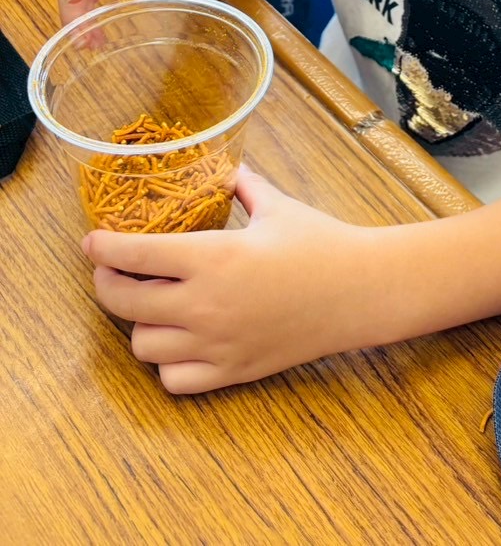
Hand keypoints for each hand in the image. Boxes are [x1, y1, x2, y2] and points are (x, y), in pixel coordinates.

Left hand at [83, 167, 381, 392]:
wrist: (360, 291)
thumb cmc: (321, 243)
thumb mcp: (278, 205)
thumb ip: (243, 185)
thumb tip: (225, 168)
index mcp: (213, 257)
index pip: (134, 256)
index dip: (103, 248)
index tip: (91, 242)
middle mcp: (205, 304)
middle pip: (124, 303)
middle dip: (107, 284)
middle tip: (111, 272)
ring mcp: (216, 343)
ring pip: (142, 345)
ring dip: (139, 324)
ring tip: (152, 305)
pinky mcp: (231, 371)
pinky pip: (173, 379)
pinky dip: (167, 362)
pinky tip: (179, 341)